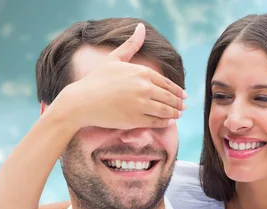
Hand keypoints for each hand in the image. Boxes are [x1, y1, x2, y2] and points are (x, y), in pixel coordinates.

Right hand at [52, 23, 186, 130]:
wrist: (82, 101)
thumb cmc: (97, 79)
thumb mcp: (115, 59)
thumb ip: (131, 45)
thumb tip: (141, 27)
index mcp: (141, 72)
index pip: (167, 83)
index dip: (177, 91)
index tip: (183, 95)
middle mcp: (144, 88)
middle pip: (169, 97)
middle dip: (178, 103)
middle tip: (183, 107)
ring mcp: (141, 104)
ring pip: (165, 110)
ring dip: (174, 113)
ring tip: (178, 114)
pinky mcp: (136, 119)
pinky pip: (157, 122)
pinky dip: (165, 122)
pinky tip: (168, 121)